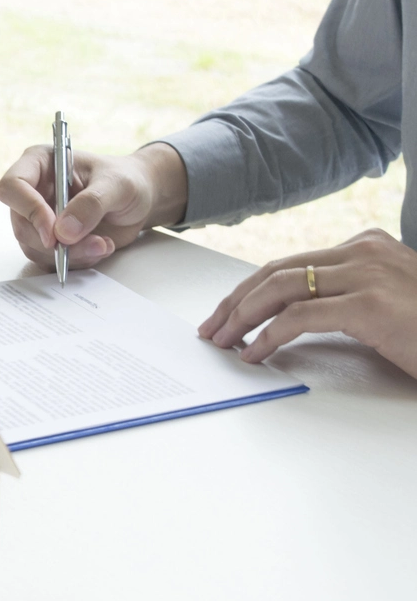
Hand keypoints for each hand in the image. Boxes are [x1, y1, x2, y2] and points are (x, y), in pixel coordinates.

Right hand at [0, 143, 187, 269]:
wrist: (138, 200)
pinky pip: (49, 261)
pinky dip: (75, 261)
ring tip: (103, 243)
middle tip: (92, 243)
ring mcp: (39, 219)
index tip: (54, 233)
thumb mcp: (118, 185)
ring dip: (70, 255)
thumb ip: (92, 204)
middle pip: (22, 224)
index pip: (13, 187)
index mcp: (40, 164)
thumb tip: (64, 231)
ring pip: (35, 248)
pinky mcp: (49, 241)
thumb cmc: (127, 180)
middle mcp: (33, 192)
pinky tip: (98, 248)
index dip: (29, 210)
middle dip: (56, 242)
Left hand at [198, 229, 416, 377]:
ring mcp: (368, 275)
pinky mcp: (369, 305)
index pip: (290, 263)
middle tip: (211, 328)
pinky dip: (266, 336)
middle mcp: (364, 252)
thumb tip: (291, 317)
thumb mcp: (388, 305)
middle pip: (276, 271)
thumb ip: (348, 299)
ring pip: (279, 289)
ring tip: (222, 341)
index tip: (226, 313)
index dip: (250, 289)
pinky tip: (252, 354)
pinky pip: (297, 318)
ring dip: (241, 317)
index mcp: (367, 246)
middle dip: (235, 301)